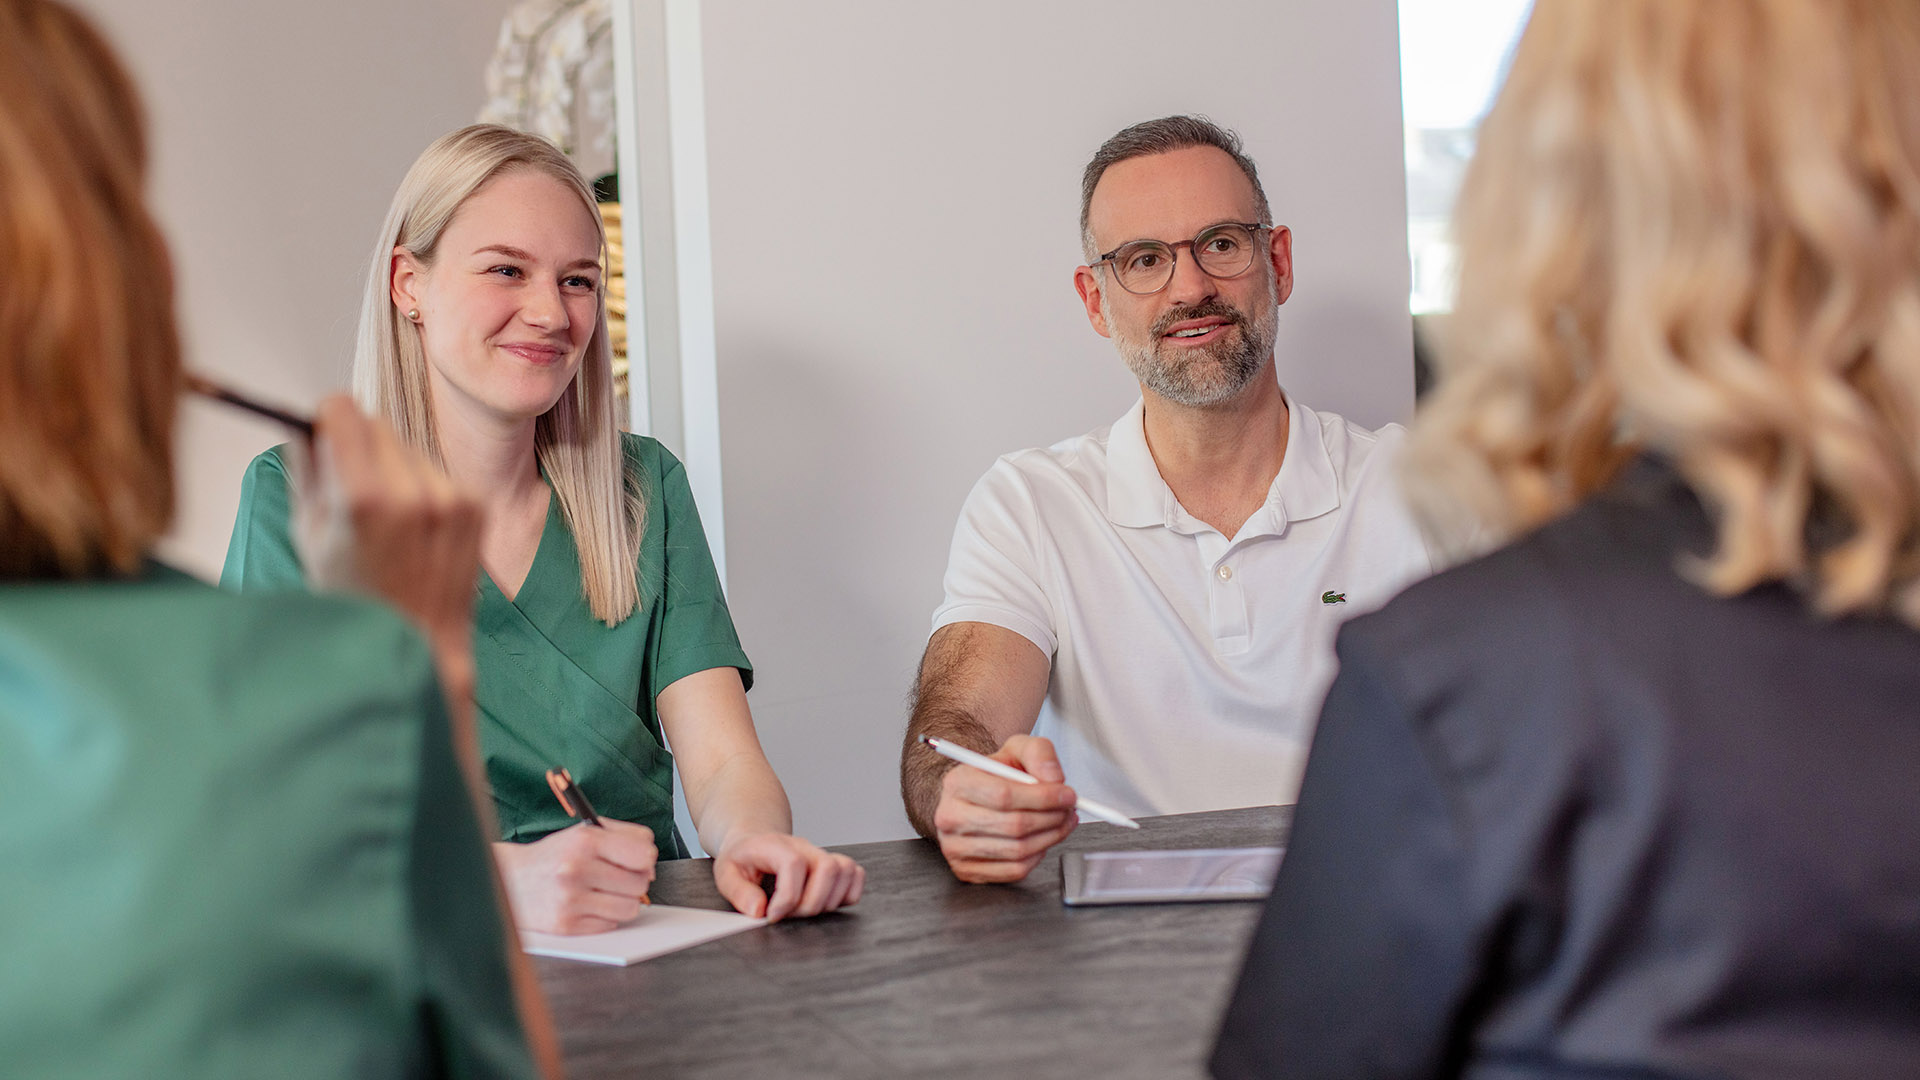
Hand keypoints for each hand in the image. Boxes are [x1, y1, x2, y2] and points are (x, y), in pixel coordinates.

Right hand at [292, 396, 481, 658]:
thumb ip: (306, 470)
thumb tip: (305, 422)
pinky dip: (422, 488)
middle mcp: (413, 493)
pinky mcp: (476, 506)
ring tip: (385, 518)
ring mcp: (451, 499)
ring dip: (392, 467)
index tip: (322, 436)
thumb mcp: (309, 534)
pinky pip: (437, 472)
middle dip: (358, 444)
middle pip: (377, 424)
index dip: (326, 420)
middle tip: (349, 483)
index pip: (342, 410)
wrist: (418, 647)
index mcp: (362, 498)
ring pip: (409, 448)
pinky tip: (414, 529)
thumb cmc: (352, 598)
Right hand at [494, 822, 658, 934]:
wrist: (511, 878)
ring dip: (621, 901)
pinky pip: (610, 925)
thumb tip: (651, 862)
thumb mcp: (585, 832)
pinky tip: (587, 905)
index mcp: (585, 841)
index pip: (643, 853)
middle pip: (639, 884)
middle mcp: (576, 869)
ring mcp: (571, 900)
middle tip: (615, 877)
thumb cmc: (555, 855)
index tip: (638, 861)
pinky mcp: (566, 925)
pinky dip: (604, 917)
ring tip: (603, 892)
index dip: (646, 859)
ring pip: (629, 908)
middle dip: (633, 881)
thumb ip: (625, 836)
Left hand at [712, 832, 864, 921]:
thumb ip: (739, 892)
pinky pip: (856, 875)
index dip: (788, 896)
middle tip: (790, 915)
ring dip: (829, 901)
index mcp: (776, 845)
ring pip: (846, 871)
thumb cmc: (742, 858)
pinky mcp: (834, 865)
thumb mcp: (725, 873)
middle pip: (828, 868)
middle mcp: (804, 847)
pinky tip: (824, 903)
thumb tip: (759, 910)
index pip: (794, 864)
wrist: (754, 841)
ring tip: (805, 910)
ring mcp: (822, 855)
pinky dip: (847, 894)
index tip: (773, 915)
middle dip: (811, 903)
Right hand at [932, 734, 1076, 882]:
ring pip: (1017, 850)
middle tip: (1068, 809)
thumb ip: (1038, 753)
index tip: (1068, 795)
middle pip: (1013, 825)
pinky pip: (1014, 870)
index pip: (1004, 795)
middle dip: (1052, 818)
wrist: (974, 799)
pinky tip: (1042, 839)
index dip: (1043, 798)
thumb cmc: (995, 776)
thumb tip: (1054, 779)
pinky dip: (1037, 856)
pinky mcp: (966, 870)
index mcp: (958, 783)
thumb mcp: (1016, 750)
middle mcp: (950, 816)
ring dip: (1050, 837)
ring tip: (1060, 822)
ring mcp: (955, 848)